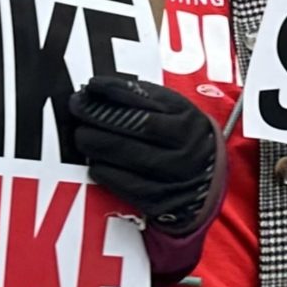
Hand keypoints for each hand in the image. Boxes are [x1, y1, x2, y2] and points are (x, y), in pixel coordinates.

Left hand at [65, 73, 220, 228]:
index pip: (146, 102)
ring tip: (82, 135)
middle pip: (134, 127)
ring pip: (127, 155)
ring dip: (97, 143)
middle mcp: (184, 148)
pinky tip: (95, 163)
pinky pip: (125, 184)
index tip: (92, 85)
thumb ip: (147, 99)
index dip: (114, 91)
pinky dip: (104, 171)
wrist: (208, 183)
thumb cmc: (184, 139)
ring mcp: (173, 176)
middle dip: (99, 115)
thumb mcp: (178, 113)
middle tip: (78, 108)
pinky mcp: (159, 200)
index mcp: (187, 121)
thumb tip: (104, 87)